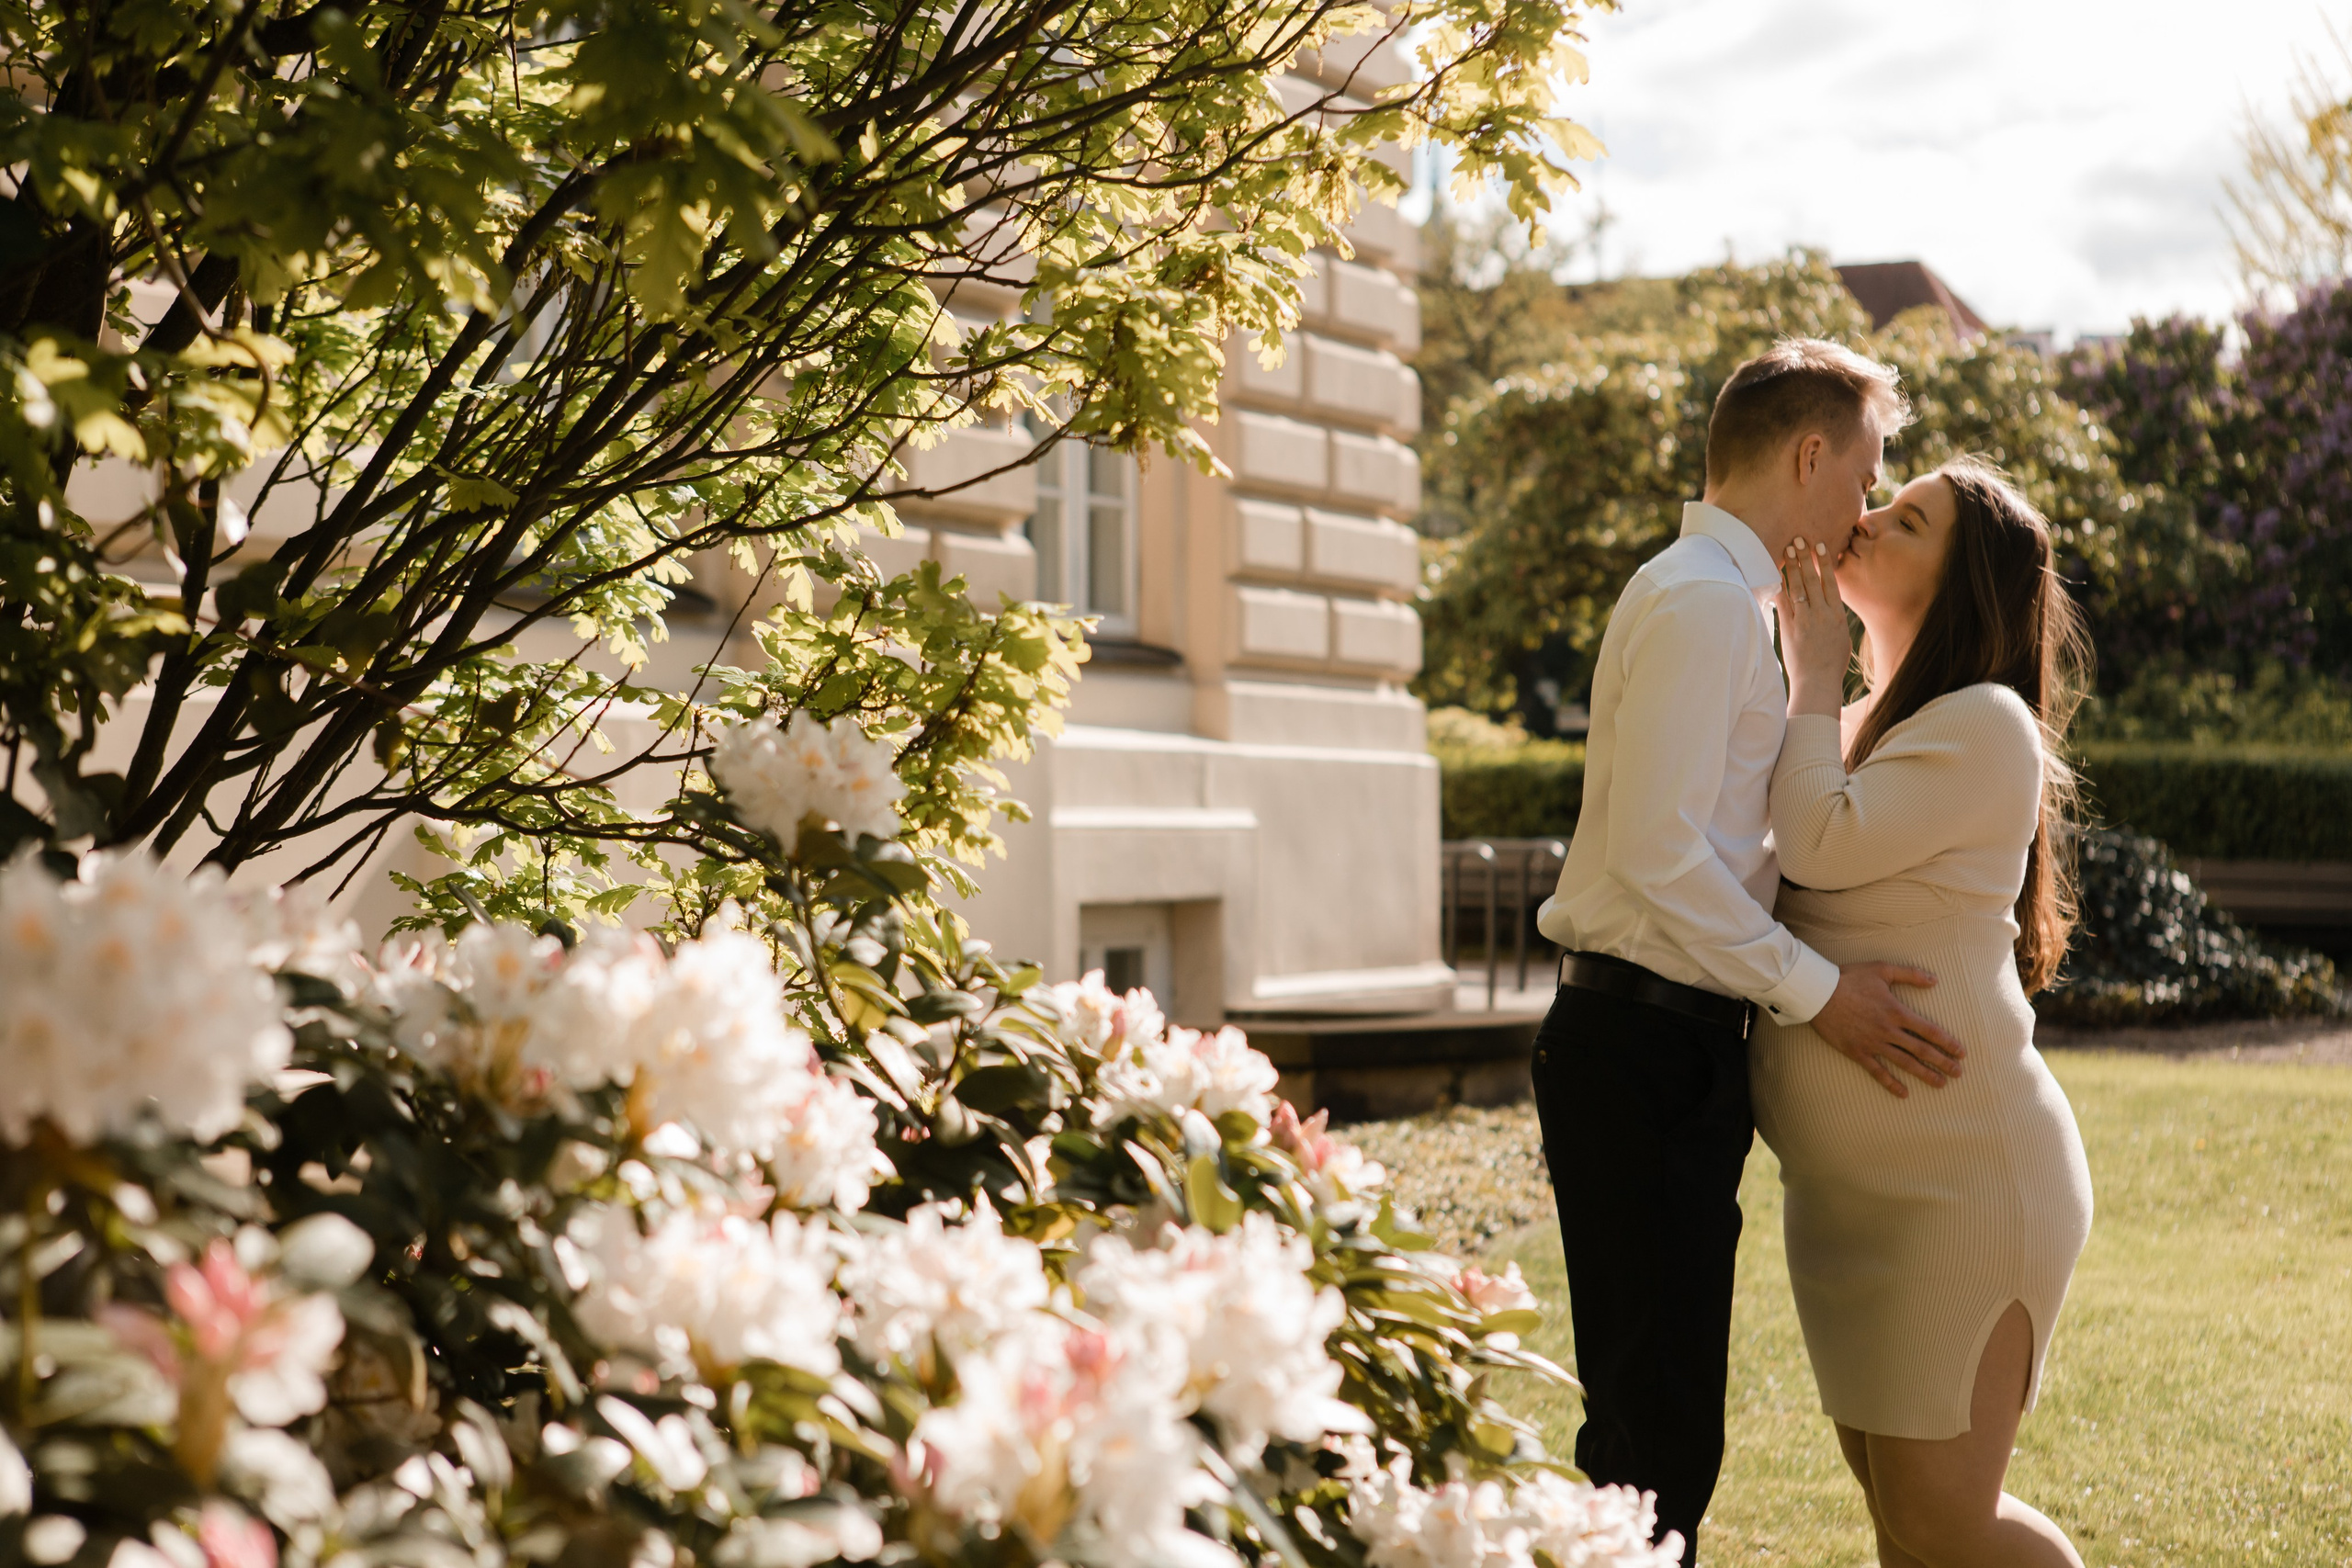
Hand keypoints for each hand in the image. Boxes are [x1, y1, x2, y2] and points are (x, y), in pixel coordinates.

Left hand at [1774, 536, 1849, 717]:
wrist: (1818, 681)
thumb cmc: (1831, 663)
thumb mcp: (1840, 637)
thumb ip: (1834, 619)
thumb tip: (1829, 606)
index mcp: (1837, 615)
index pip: (1830, 582)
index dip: (1825, 563)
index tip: (1821, 546)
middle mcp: (1821, 614)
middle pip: (1813, 579)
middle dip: (1806, 557)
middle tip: (1800, 538)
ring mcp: (1804, 620)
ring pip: (1798, 587)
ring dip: (1793, 566)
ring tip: (1788, 549)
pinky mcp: (1789, 628)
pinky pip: (1783, 603)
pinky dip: (1779, 586)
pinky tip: (1775, 573)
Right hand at [1808, 962, 1965, 1097]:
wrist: (1818, 993)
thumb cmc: (1849, 978)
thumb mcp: (1882, 969)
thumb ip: (1910, 975)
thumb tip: (1935, 980)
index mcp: (1897, 1011)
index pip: (1929, 1030)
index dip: (1947, 1042)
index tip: (1961, 1052)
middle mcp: (1889, 1031)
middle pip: (1921, 1050)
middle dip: (1943, 1062)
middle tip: (1959, 1073)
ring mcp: (1873, 1044)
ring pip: (1904, 1063)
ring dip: (1924, 1074)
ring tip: (1940, 1084)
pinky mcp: (1858, 1052)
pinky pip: (1877, 1072)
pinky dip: (1891, 1084)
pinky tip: (1904, 1094)